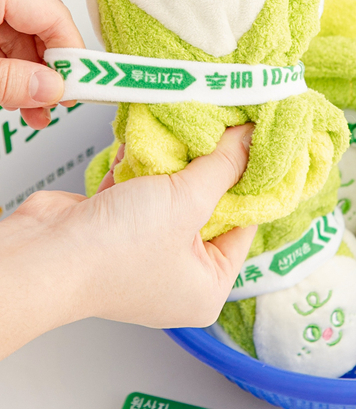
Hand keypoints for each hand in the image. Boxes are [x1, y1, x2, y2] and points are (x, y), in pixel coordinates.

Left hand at [0, 0, 83, 128]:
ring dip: (31, 76)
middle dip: (50, 70)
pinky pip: (1, 41)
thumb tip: (51, 89)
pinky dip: (10, 69)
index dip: (71, 54)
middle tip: (59, 99)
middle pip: (40, 26)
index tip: (79, 86)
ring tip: (36, 110)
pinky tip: (15, 96)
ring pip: (20, 37)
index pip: (53, 14)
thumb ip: (11, 79)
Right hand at [0, 124, 254, 358]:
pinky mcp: (117, 226)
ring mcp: (145, 249)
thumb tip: (250, 139)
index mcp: (206, 285)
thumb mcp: (188, 201)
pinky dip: (146, 163)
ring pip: (174, 194)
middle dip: (212, 166)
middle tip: (229, 127)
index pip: (245, 226)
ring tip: (196, 123)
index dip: (252, 183)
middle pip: (209, 207)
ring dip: (177, 161)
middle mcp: (178, 272)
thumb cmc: (117, 249)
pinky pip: (143, 188)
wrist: (42, 255)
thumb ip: (223, 167)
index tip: (260, 146)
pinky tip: (155, 134)